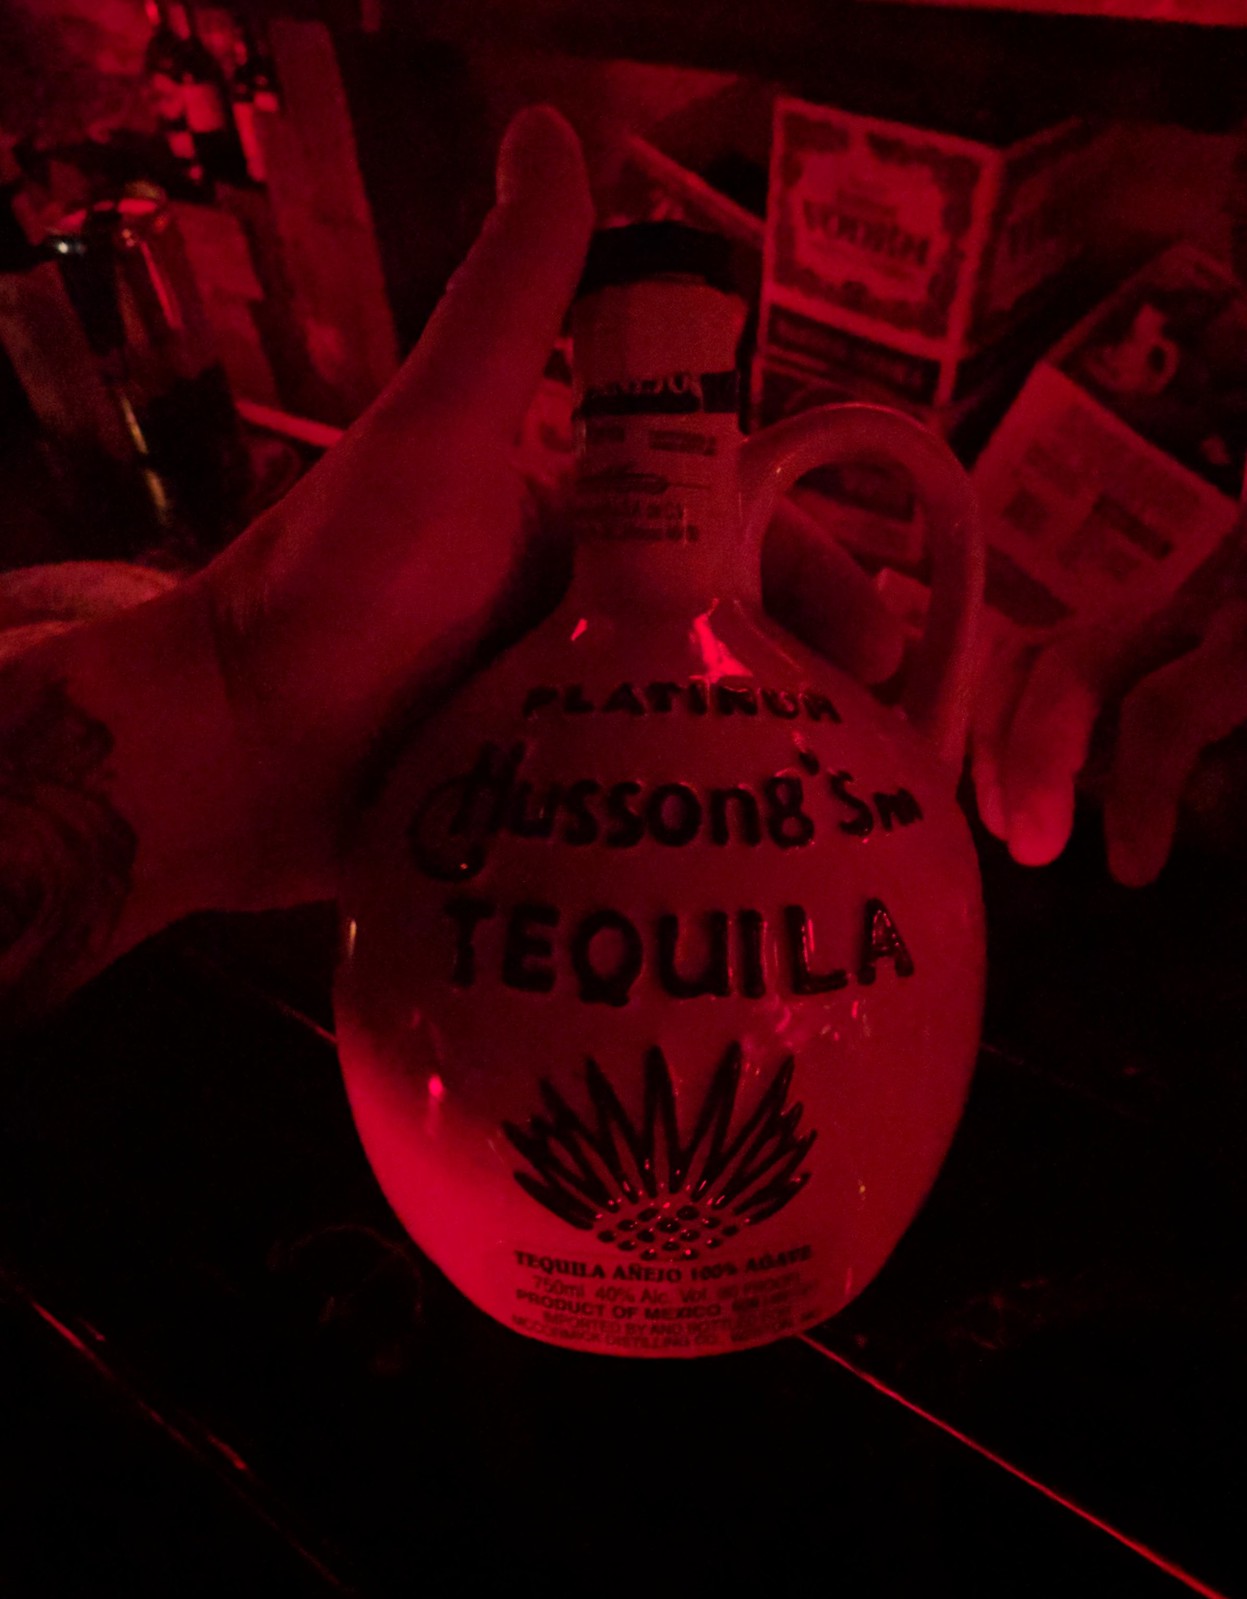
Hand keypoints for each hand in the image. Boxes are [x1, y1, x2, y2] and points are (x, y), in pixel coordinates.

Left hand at [183, 107, 903, 907]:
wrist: (227, 754)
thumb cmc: (339, 587)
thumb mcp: (439, 435)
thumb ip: (512, 304)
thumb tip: (554, 127)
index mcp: (573, 521)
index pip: (727, 534)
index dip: (814, 575)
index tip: (887, 638)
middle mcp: (572, 610)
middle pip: (722, 635)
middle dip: (808, 679)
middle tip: (885, 748)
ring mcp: (552, 709)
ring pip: (687, 722)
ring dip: (761, 752)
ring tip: (844, 814)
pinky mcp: (530, 794)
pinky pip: (633, 799)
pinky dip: (693, 816)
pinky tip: (756, 856)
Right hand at [971, 595, 1246, 884]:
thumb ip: (1242, 781)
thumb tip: (1203, 804)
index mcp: (1246, 643)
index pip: (1163, 710)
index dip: (1138, 793)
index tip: (1131, 872)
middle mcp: (1191, 608)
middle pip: (1078, 664)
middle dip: (1037, 759)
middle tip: (1035, 852)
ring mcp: (1152, 609)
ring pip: (1040, 653)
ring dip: (1002, 742)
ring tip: (1007, 826)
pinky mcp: (1128, 627)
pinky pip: (1039, 657)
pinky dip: (1004, 720)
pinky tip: (1005, 793)